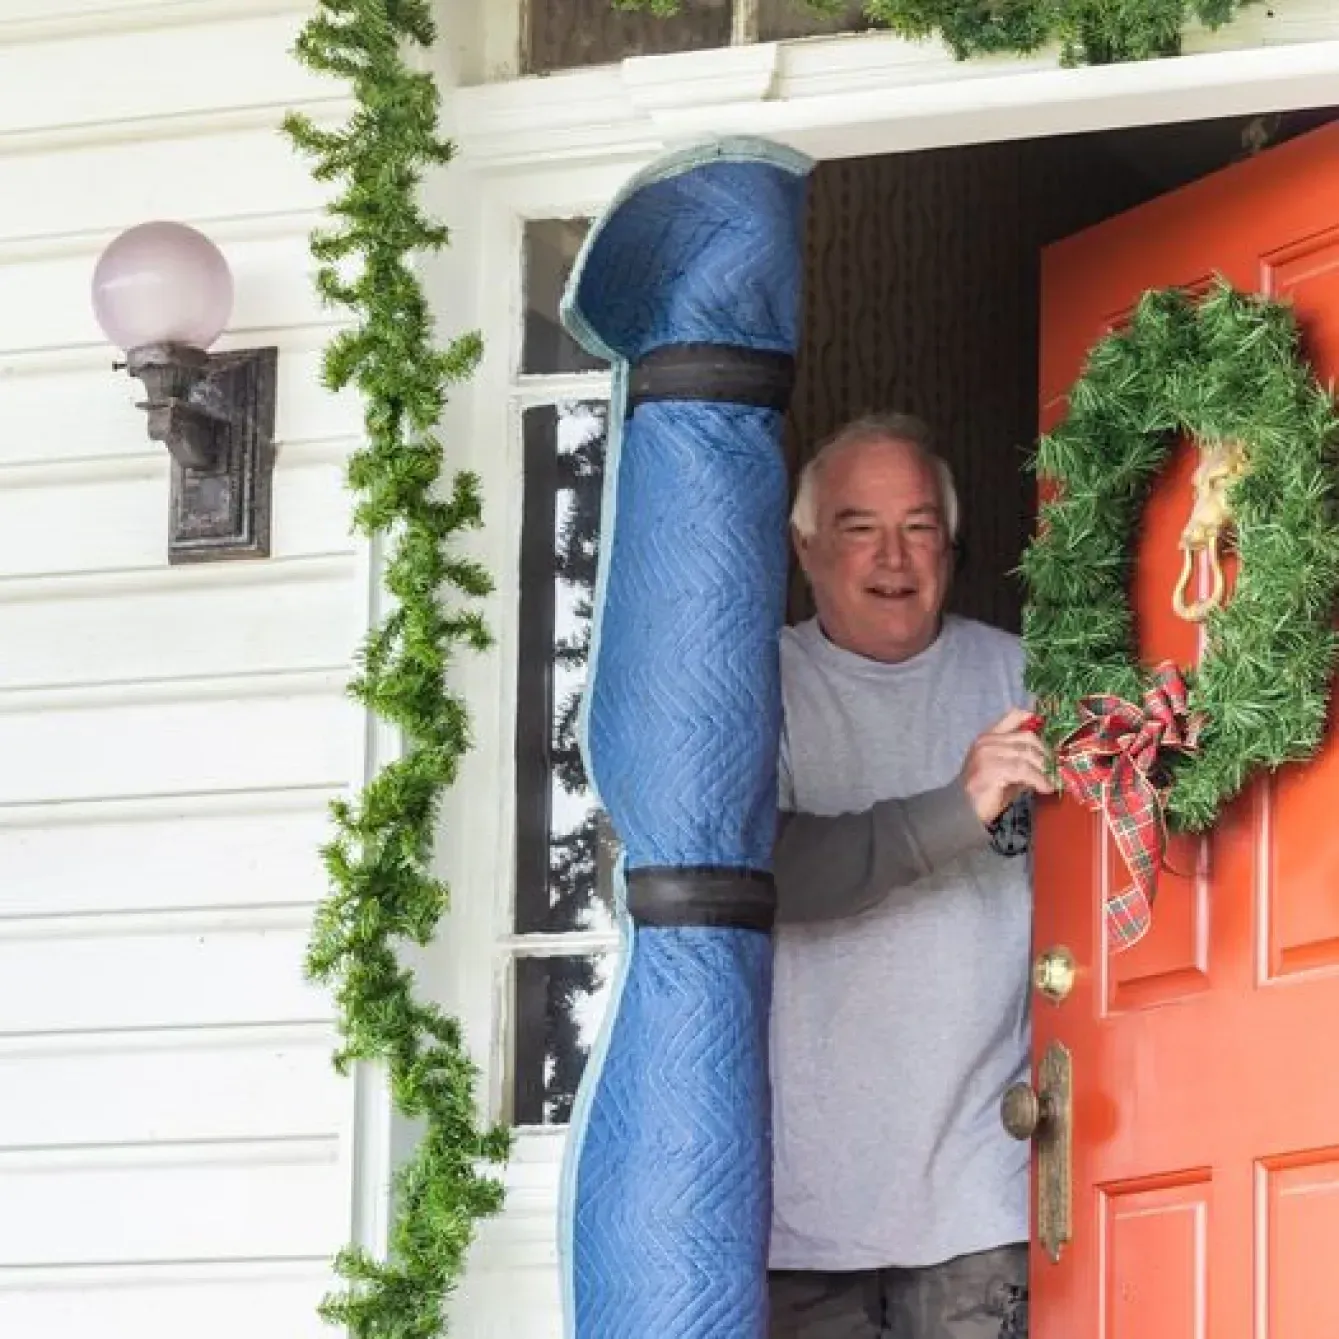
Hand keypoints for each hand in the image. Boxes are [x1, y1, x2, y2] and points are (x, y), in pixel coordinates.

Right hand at [959, 708, 1055, 825]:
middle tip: (1055, 768)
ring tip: (1051, 781)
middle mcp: (987, 741)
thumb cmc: (984, 793)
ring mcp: (988, 753)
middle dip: (1045, 753)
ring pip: (1027, 754)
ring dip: (1044, 769)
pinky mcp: (992, 768)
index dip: (1032, 718)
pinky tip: (1045, 788)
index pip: (1012, 716)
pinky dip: (1039, 780)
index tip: (1047, 727)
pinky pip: (1024, 770)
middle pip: (1027, 737)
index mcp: (988, 738)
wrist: (962, 810)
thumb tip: (1048, 762)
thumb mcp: (1005, 772)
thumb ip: (1021, 761)